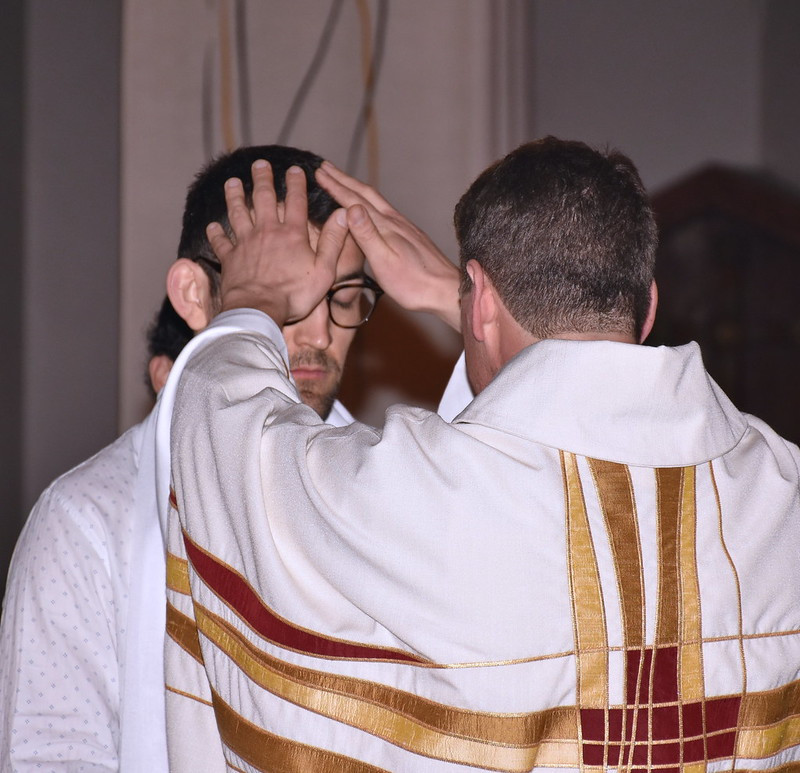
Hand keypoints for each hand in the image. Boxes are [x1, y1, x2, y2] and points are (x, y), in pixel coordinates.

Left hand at [206, 161, 347, 325]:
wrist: (258, 310)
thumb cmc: (294, 295)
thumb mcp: (324, 271)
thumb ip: (333, 242)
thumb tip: (344, 214)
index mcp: (293, 234)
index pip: (296, 201)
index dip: (297, 183)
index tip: (296, 169)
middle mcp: (267, 232)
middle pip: (263, 198)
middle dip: (262, 179)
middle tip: (260, 164)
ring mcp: (246, 244)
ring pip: (238, 213)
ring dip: (234, 196)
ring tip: (232, 182)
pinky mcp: (230, 259)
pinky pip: (221, 242)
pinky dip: (216, 233)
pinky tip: (212, 226)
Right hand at [315, 161, 460, 330]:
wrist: (445, 290)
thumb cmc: (413, 283)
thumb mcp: (384, 262)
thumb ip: (367, 235)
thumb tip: (351, 207)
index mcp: (384, 226)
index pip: (354, 200)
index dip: (335, 186)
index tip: (319, 172)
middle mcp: (394, 221)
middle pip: (365, 193)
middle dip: (343, 179)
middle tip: (325, 167)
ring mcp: (403, 226)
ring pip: (375, 200)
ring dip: (356, 188)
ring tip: (342, 181)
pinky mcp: (409, 234)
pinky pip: (383, 209)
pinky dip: (369, 201)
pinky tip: (369, 207)